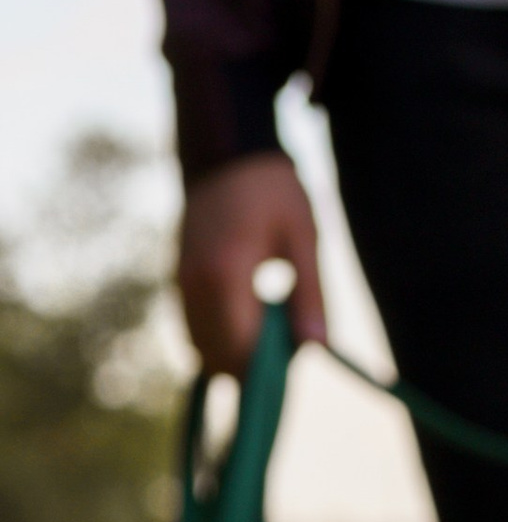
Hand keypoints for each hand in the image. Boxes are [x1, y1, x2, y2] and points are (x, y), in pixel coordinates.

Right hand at [175, 151, 327, 375]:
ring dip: (235, 351)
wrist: (226, 153)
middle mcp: (193, 283)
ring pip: (201, 347)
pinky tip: (250, 314)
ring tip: (271, 323)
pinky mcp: (177, 280)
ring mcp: (180, 282)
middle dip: (252, 363)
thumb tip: (317, 349)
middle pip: (217, 356)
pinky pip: (194, 329)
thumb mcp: (305, 238)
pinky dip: (220, 336)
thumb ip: (311, 295)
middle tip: (288, 339)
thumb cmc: (273, 191)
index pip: (239, 350)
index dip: (268, 369)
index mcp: (225, 273)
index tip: (297, 357)